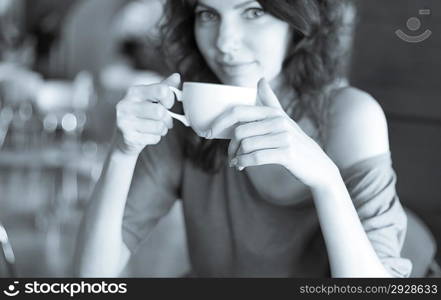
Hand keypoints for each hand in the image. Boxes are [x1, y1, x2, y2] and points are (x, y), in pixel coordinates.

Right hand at [113, 73, 179, 155]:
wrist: (123, 139)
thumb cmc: (140, 116)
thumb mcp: (150, 99)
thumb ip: (163, 87)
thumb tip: (177, 76)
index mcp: (134, 91)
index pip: (162, 90)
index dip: (169, 99)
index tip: (166, 104)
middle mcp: (126, 105)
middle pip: (160, 111)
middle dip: (167, 118)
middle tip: (164, 121)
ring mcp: (125, 121)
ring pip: (159, 126)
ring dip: (162, 129)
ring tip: (154, 128)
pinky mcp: (128, 137)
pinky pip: (155, 138)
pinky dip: (155, 138)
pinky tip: (146, 136)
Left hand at [207, 78, 338, 188]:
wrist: (318, 166)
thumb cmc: (296, 142)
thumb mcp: (284, 120)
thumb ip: (270, 101)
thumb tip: (261, 79)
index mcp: (273, 112)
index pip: (238, 112)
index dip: (219, 122)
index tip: (207, 133)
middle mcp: (278, 121)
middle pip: (239, 131)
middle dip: (230, 146)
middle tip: (230, 156)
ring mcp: (284, 137)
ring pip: (246, 145)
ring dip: (236, 157)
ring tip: (237, 162)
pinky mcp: (287, 154)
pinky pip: (256, 157)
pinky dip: (244, 163)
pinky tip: (242, 166)